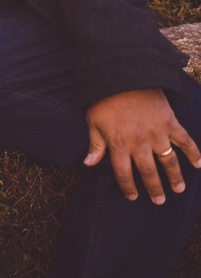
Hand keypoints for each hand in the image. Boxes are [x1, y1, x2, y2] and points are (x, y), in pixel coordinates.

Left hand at [84, 88, 200, 203]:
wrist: (123, 76)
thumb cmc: (104, 100)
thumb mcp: (93, 122)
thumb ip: (95, 145)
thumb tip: (88, 164)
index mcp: (119, 144)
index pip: (124, 173)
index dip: (128, 187)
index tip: (133, 197)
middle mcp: (140, 142)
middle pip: (148, 172)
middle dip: (154, 188)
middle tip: (160, 201)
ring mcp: (157, 133)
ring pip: (168, 161)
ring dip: (175, 177)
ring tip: (179, 189)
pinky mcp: (170, 122)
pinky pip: (185, 140)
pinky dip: (194, 153)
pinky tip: (199, 164)